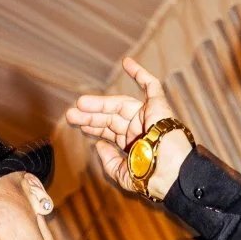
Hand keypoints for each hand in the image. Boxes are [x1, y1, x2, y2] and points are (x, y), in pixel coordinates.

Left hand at [64, 57, 188, 196]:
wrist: (169, 171)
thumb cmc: (150, 177)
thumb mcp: (122, 173)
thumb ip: (109, 161)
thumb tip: (98, 144)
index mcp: (134, 144)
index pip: (110, 132)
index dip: (94, 127)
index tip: (78, 125)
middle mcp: (140, 129)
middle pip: (110, 118)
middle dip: (90, 116)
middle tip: (71, 114)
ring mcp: (148, 116)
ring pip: (120, 104)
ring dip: (100, 103)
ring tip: (80, 104)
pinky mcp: (158, 105)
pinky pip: (151, 86)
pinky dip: (140, 74)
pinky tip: (126, 63)